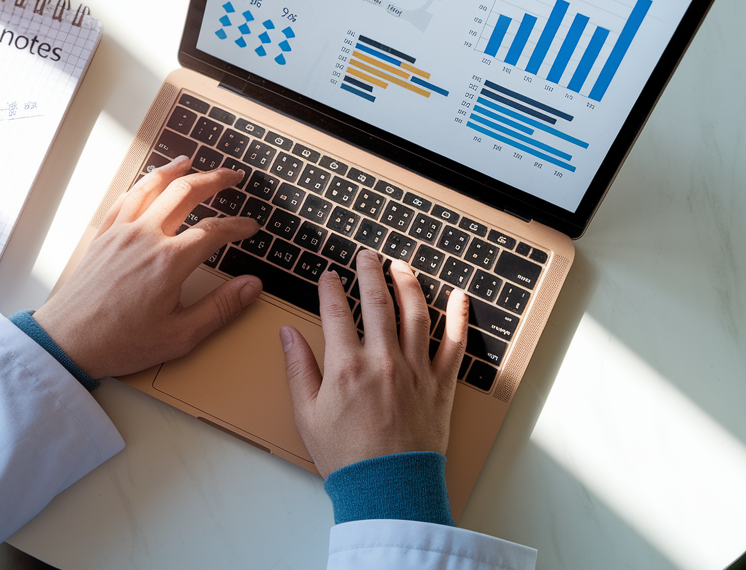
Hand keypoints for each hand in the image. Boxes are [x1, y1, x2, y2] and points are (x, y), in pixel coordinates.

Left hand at [34, 156, 262, 378]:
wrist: (68, 341)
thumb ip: (220, 308)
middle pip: (186, 193)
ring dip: (175, 170)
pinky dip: (142, 184)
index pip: (214, 231)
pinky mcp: (103, 236)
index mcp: (169, 262)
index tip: (250, 227)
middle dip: (214, 180)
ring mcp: (121, 232)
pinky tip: (148, 182)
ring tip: (190, 161)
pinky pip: (125, 199)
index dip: (238, 226)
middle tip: (232, 175)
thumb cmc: (120, 342)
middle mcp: (145, 237)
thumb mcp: (180, 335)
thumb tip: (252, 286)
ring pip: (152, 187)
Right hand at [280, 249, 468, 477]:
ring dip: (407, 283)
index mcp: (346, 367)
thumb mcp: (307, 414)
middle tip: (367, 255)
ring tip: (400, 266)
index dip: (330, 288)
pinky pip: (453, 344)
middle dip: (370, 272)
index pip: (336, 312)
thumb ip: (298, 369)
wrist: (388, 490)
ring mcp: (415, 370)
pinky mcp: (440, 385)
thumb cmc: (345, 457)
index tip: (328, 275)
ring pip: (415, 314)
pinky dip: (458, 317)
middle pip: (377, 302)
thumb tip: (287, 334)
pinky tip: (458, 296)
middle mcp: (382, 360)